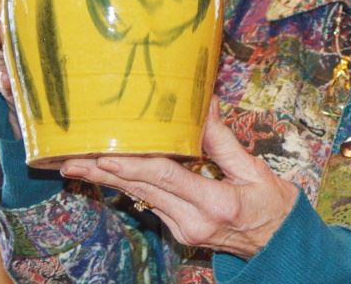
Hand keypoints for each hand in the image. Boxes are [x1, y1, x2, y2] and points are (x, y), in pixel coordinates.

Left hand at [60, 99, 298, 258]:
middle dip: (104, 172)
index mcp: (215, 204)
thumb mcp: (255, 170)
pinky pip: (149, 203)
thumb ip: (224, 140)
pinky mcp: (180, 231)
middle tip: (70, 159)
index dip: (132, 165)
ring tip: (76, 164)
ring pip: (139, 197)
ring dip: (108, 179)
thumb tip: (205, 104)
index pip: (165, 179)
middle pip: (141, 190)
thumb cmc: (274, 206)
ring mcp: (184, 230)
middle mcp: (192, 221)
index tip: (105, 155)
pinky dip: (128, 185)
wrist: (280, 246)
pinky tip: (107, 173)